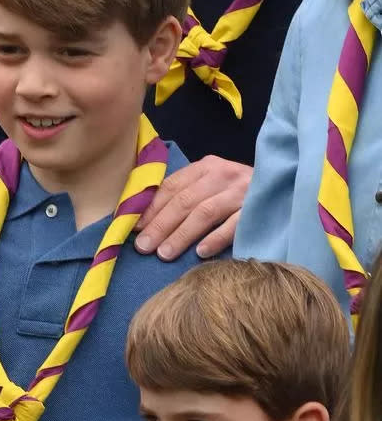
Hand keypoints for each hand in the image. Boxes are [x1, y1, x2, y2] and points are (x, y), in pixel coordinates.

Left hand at [134, 155, 251, 259]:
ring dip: (182, 234)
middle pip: (185, 201)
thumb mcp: (210, 185)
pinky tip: (200, 253)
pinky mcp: (260, 208)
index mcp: (207, 166)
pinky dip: (216, 238)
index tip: (134, 228)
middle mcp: (224, 175)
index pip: (172, 186)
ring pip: (205, 212)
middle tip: (143, 247)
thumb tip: (144, 222)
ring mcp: (244, 191)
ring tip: (164, 254)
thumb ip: (182, 196)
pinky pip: (235, 224)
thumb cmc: (237, 192)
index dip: (151, 208)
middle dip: (160, 225)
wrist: (287, 187)